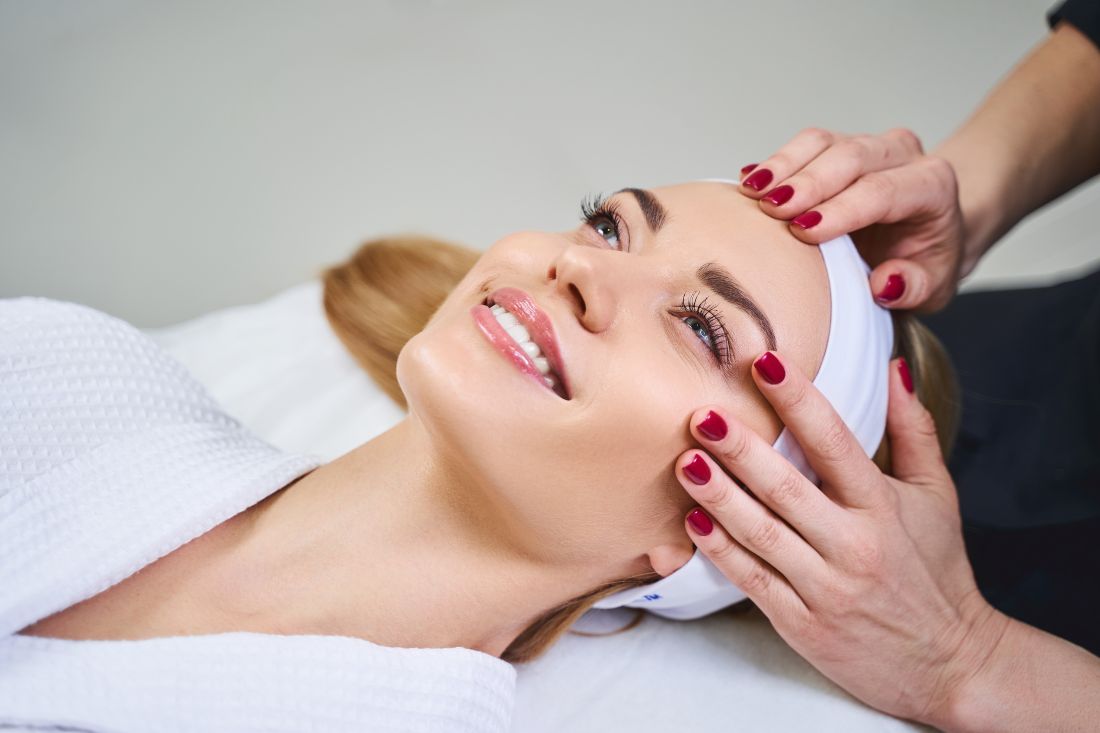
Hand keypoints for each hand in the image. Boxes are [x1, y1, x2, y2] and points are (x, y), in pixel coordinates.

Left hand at [675, 353, 1006, 725]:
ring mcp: (826, 587)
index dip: (798, 401)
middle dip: (741, 449)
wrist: (950, 664)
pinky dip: (721, 552)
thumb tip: (894, 369)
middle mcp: (854, 545)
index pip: (836, 442)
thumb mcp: (937, 495)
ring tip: (686, 462)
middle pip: (787, 488)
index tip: (764, 364)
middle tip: (702, 415)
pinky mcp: (803, 623)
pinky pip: (753, 582)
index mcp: (883, 507)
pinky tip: (692, 523)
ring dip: (719, 497)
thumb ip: (912, 431)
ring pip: (762, 534)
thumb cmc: (936, 572)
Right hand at [739, 128, 964, 311]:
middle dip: (808, 182)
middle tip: (771, 208)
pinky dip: (775, 163)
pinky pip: (805, 144)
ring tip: (752, 192)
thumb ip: (915, 287)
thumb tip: (884, 284)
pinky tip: (750, 182)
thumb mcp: (934, 287)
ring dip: (784, 166)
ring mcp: (867, 145)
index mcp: (932, 186)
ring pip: (823, 142)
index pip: (883, 191)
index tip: (804, 230)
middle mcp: (901, 155)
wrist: (930, 227)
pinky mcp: (837, 146)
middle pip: (852, 156)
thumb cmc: (926, 259)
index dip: (842, 209)